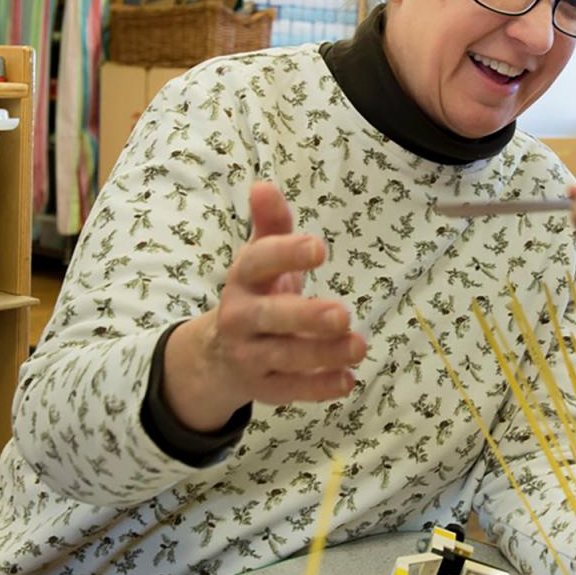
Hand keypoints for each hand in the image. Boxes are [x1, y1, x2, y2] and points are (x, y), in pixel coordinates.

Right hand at [164, 182, 365, 429]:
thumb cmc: (256, 294)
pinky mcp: (264, 387)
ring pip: (284, 356)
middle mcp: (240, 317)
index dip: (286, 254)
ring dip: (322, 354)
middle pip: (270, 317)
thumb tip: (263, 185)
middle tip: (343, 313)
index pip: (258, 262)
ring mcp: (250, 355)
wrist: (216, 355)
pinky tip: (347, 380)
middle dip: (305, 317)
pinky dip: (319, 388)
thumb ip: (271, 224)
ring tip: (358, 346)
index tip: (320, 248)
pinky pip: (290, 389)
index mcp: (243, 279)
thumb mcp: (260, 258)